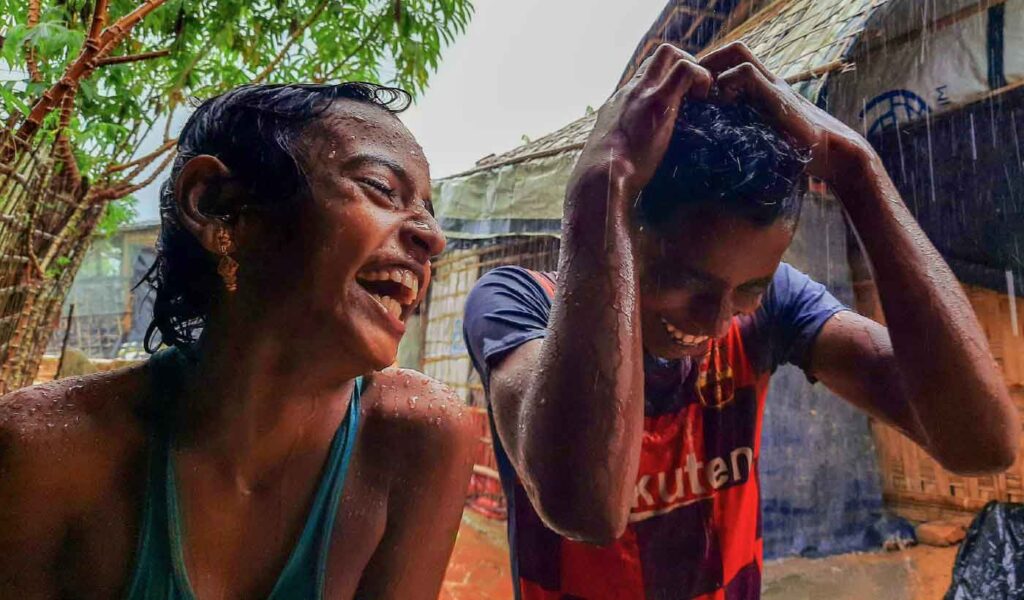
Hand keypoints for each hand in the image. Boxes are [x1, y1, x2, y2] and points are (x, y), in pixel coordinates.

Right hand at [571, 43, 712, 202]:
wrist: (599, 180)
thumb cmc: (606, 179)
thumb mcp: (611, 157)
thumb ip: (622, 151)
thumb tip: (628, 167)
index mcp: (616, 106)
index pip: (642, 76)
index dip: (666, 81)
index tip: (680, 100)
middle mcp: (627, 93)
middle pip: (655, 57)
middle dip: (683, 64)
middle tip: (696, 91)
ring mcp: (641, 93)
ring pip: (668, 53)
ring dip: (691, 66)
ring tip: (702, 93)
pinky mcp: (657, 102)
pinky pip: (684, 70)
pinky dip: (700, 77)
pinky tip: (705, 98)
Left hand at [700, 42, 874, 181]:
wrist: (834, 153)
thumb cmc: (800, 153)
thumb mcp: (766, 139)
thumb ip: (747, 133)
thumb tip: (720, 150)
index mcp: (765, 89)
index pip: (733, 61)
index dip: (711, 69)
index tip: (696, 92)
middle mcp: (769, 81)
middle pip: (734, 50)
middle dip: (708, 63)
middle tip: (694, 89)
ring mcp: (774, 85)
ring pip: (738, 53)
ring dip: (715, 69)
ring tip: (705, 94)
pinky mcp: (778, 95)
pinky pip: (746, 73)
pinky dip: (728, 83)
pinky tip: (723, 104)